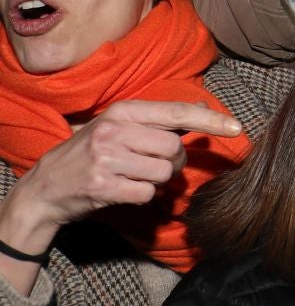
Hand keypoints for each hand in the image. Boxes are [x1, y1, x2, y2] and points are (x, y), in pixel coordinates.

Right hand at [1, 101, 243, 256]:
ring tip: (134, 176)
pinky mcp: (104, 187)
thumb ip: (159, 119)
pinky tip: (124, 190)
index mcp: (121, 112)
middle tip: (152, 164)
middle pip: (174, 148)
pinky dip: (143, 196)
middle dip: (173, 162)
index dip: (210, 121)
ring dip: (157, 180)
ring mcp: (107, 159)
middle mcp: (114, 131)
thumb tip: (204, 109)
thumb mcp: (119, 126)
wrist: (45, 187)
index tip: (237, 127)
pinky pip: (147, 194)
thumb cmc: (90, 153)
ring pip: (164, 172)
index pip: (176, 113)